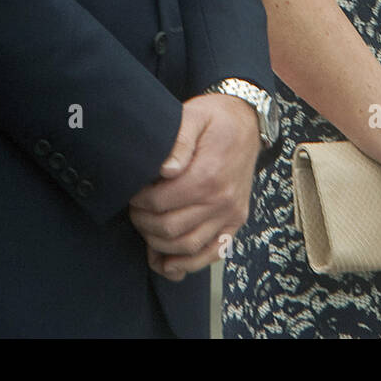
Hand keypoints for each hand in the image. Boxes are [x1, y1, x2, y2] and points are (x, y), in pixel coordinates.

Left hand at [127, 93, 260, 280]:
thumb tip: (165, 170)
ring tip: (146, 231)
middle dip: (144, 224)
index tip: (132, 194)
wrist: (249, 122)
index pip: (162, 203)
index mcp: (208, 175)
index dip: (139, 202)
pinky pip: (213, 253)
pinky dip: (189, 264)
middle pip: (171, 229)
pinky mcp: (236, 221)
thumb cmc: (216, 118)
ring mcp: (231, 213)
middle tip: (135, 211)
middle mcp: (222, 200)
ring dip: (160, 246)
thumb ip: (179, 140)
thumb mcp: (194, 116)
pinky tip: (168, 264)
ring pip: (189, 246)